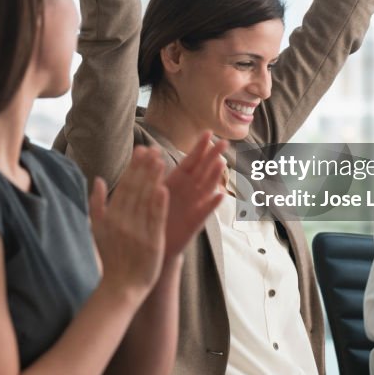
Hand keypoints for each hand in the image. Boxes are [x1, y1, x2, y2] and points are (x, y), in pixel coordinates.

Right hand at [89, 146, 166, 301]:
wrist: (120, 287)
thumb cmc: (111, 258)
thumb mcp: (97, 229)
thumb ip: (96, 203)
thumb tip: (95, 179)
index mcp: (111, 216)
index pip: (124, 186)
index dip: (133, 167)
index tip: (142, 150)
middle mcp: (123, 221)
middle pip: (135, 189)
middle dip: (144, 167)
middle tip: (154, 148)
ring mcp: (137, 231)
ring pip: (146, 200)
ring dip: (153, 179)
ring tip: (161, 160)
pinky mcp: (151, 242)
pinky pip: (155, 220)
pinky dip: (159, 205)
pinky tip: (164, 189)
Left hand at [161, 133, 226, 259]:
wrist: (153, 242)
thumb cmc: (152, 213)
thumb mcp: (151, 189)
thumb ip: (153, 172)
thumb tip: (149, 149)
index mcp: (178, 181)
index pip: (191, 160)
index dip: (199, 147)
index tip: (208, 132)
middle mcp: (189, 191)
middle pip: (203, 170)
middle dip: (213, 156)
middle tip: (224, 142)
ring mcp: (194, 205)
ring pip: (207, 188)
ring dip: (214, 176)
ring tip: (221, 163)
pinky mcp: (195, 222)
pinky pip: (205, 212)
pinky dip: (213, 203)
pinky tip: (221, 195)